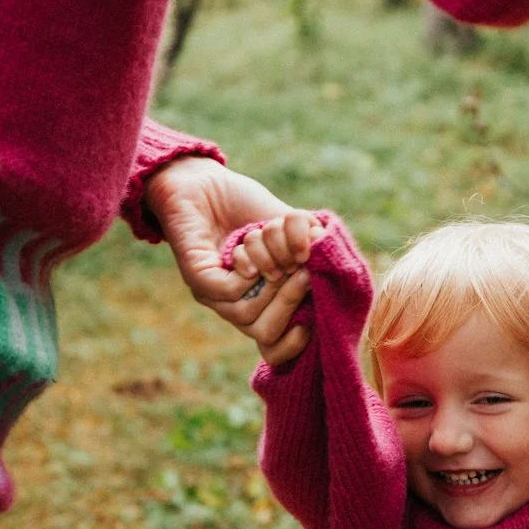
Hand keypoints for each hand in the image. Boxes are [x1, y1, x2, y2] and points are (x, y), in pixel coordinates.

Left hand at [142, 158, 320, 363]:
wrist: (206, 180)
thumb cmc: (246, 204)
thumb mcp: (289, 227)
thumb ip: (310, 247)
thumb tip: (331, 266)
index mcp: (259, 299)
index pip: (273, 348)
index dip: (293, 344)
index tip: (311, 322)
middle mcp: (234, 304)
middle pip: (266, 334)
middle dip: (290, 302)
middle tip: (303, 271)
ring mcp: (213, 295)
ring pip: (247, 316)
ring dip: (270, 282)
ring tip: (275, 249)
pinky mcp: (197, 278)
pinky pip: (228, 292)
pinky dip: (247, 270)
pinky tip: (246, 248)